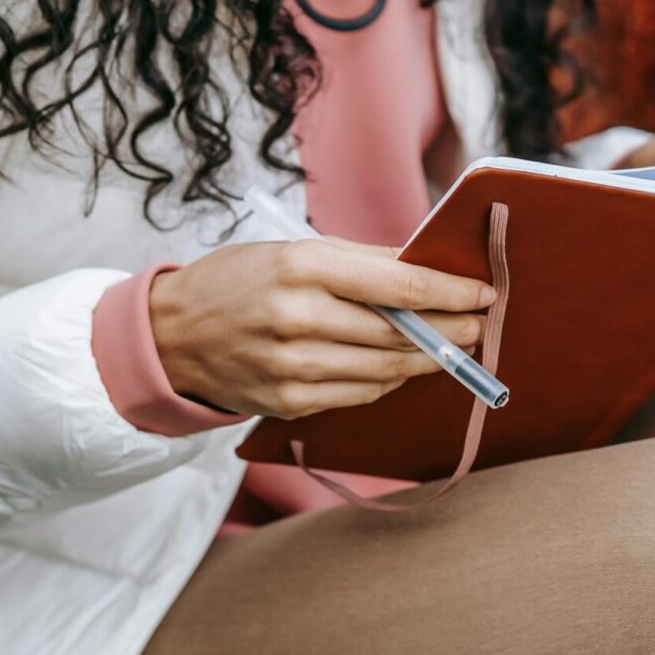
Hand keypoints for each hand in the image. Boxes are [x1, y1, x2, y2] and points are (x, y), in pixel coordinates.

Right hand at [148, 237, 495, 419]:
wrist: (170, 335)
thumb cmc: (238, 281)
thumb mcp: (292, 250)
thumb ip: (362, 261)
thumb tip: (428, 268)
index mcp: (303, 267)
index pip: (400, 286)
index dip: (451, 293)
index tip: (483, 293)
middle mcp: (299, 319)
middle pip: (400, 333)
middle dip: (450, 330)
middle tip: (478, 325)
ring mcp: (293, 368)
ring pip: (386, 370)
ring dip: (427, 361)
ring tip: (451, 348)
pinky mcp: (289, 404)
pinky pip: (359, 394)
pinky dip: (388, 381)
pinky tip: (401, 368)